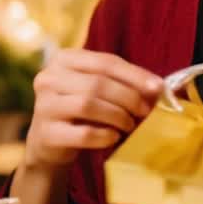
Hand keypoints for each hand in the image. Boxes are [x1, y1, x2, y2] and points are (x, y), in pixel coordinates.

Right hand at [23, 49, 164, 168]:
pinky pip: (83, 133)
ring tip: (129, 125)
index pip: (105, 62)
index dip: (134, 75)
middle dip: (128, 97)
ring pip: (88, 105)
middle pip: (97, 83)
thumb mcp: (97, 90)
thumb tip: (159, 88)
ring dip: (117, 116)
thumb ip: (122, 83)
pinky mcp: (46, 133)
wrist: (50, 144)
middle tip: (145, 111)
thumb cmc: (80, 112)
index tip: (158, 88)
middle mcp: (48, 78)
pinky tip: (114, 137)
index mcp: (64, 59)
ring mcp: (43, 105)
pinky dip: (105, 136)